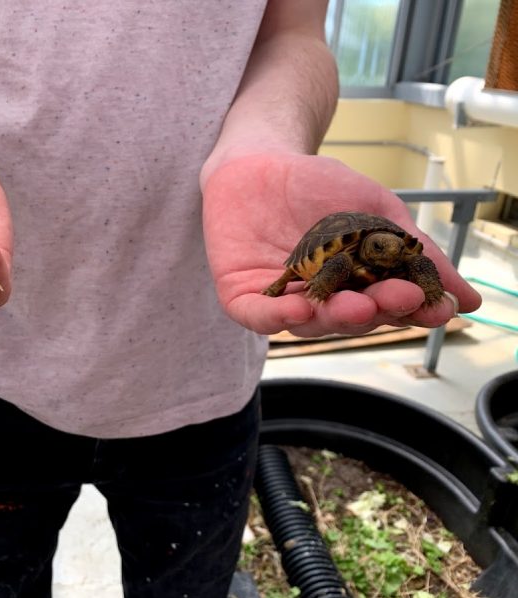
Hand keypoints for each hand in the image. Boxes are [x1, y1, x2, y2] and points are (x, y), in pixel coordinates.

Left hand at [202, 153, 480, 336]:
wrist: (261, 159)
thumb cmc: (320, 186)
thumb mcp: (377, 211)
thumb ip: (415, 251)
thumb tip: (468, 298)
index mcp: (358, 286)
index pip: (389, 308)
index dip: (413, 311)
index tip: (436, 307)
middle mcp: (324, 299)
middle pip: (353, 319)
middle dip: (378, 311)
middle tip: (398, 299)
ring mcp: (284, 299)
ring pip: (311, 323)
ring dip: (335, 317)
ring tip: (357, 305)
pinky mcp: (244, 295)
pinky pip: (260, 316)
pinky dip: (278, 319)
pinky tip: (300, 309)